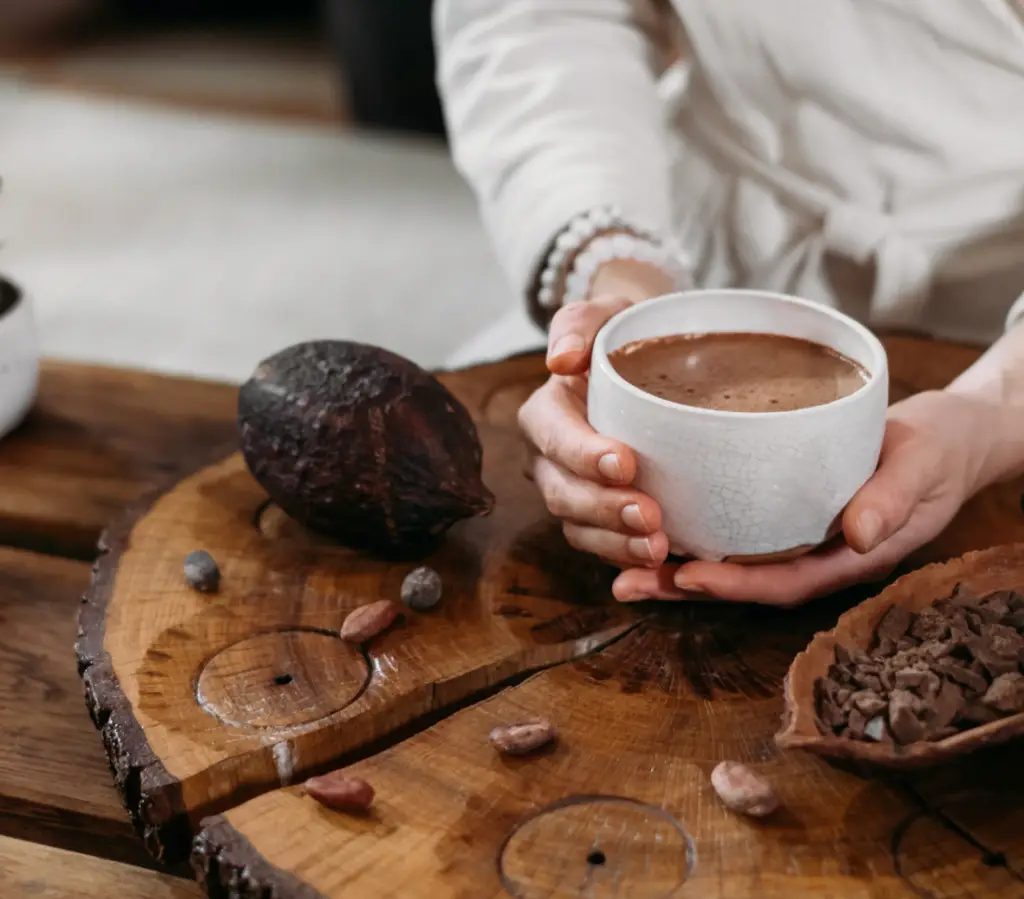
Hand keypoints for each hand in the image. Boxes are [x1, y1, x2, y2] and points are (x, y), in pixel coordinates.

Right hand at [519, 259, 679, 587]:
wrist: (645, 362)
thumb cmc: (623, 336)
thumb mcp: (603, 315)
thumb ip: (578, 324)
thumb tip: (561, 359)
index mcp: (546, 414)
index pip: (554, 438)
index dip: (583, 455)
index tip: (626, 463)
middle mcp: (550, 460)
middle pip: (563, 493)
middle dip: (603, 510)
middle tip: (650, 517)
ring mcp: (572, 492)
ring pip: (579, 528)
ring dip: (615, 543)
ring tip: (659, 548)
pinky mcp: (599, 516)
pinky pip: (603, 545)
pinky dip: (626, 558)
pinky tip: (661, 564)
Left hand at [615, 389, 994, 605]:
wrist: (948, 436)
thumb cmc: (940, 452)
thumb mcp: (924, 468)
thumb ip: (894, 499)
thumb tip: (858, 535)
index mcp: (849, 557)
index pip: (786, 582)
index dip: (737, 585)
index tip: (689, 577)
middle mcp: (815, 554)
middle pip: (744, 580)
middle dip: (684, 586)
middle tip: (627, 584)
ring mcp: (798, 535)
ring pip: (731, 559)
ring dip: (676, 566)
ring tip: (619, 565)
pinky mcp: (784, 509)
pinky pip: (735, 529)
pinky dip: (695, 531)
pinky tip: (651, 521)